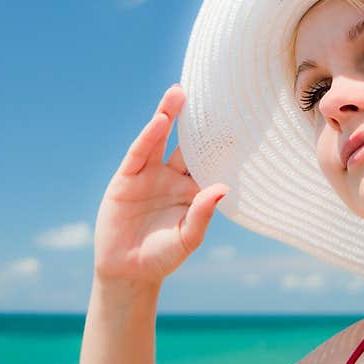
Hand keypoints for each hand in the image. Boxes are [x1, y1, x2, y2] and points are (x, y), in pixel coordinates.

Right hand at [93, 84, 228, 288]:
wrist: (129, 272)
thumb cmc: (163, 257)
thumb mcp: (187, 238)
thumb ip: (202, 214)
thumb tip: (223, 188)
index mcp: (192, 189)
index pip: (208, 160)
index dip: (219, 142)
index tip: (237, 122)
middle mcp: (171, 177)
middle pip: (185, 142)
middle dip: (195, 120)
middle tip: (209, 94)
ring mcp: (148, 175)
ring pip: (159, 139)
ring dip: (168, 115)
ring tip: (179, 92)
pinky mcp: (126, 178)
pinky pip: (139, 153)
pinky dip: (148, 136)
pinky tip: (159, 119)